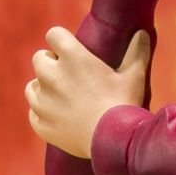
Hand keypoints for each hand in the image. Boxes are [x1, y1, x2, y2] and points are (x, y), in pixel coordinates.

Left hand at [26, 23, 150, 157]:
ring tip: (63, 99)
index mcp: (72, 57)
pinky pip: (33, 113)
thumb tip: (143, 32)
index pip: (53, 35)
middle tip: (68, 78)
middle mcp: (51, 75)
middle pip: (39, 59)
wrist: (113, 142)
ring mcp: (42, 100)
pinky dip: (43, 114)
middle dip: (51, 64)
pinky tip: (60, 118)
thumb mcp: (134, 76)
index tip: (70, 52)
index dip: (61, 42)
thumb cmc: (123, 105)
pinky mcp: (40, 123)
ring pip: (32, 86)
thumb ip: (137, 52)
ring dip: (43, 89)